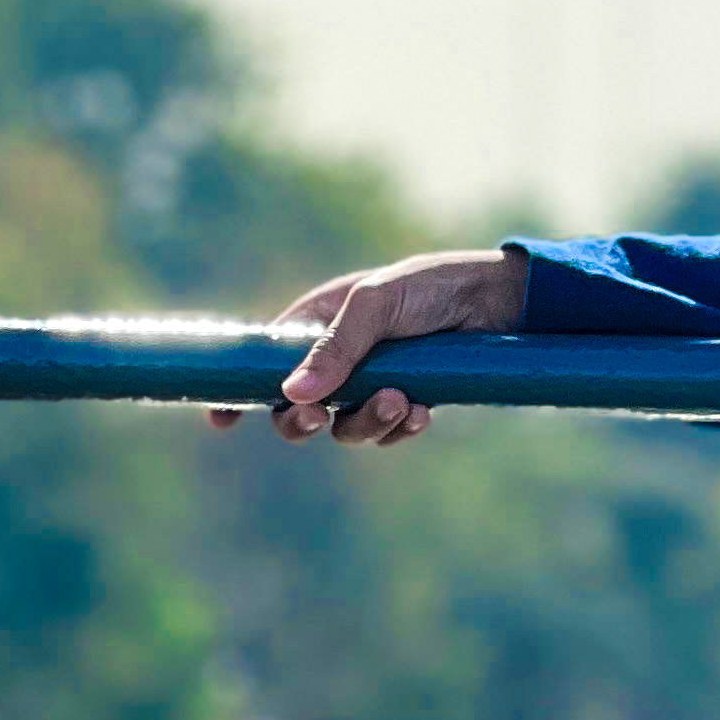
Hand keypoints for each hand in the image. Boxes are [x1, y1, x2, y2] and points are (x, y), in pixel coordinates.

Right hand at [206, 245, 528, 450]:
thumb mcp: (376, 304)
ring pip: (346, 427)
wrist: (499, 302)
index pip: (265, 362)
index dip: (240, 393)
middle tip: (318, 418)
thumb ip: (335, 347)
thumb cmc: (430, 287)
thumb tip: (291, 394)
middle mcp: (339, 357)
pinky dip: (401, 427)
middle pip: (297, 409)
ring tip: (400, 401)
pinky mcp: (409, 400)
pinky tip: (422, 410)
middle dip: (301, 422)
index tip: (221, 420)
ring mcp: (373, 382)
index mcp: (317, 323)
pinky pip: (389, 432)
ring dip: (366, 423)